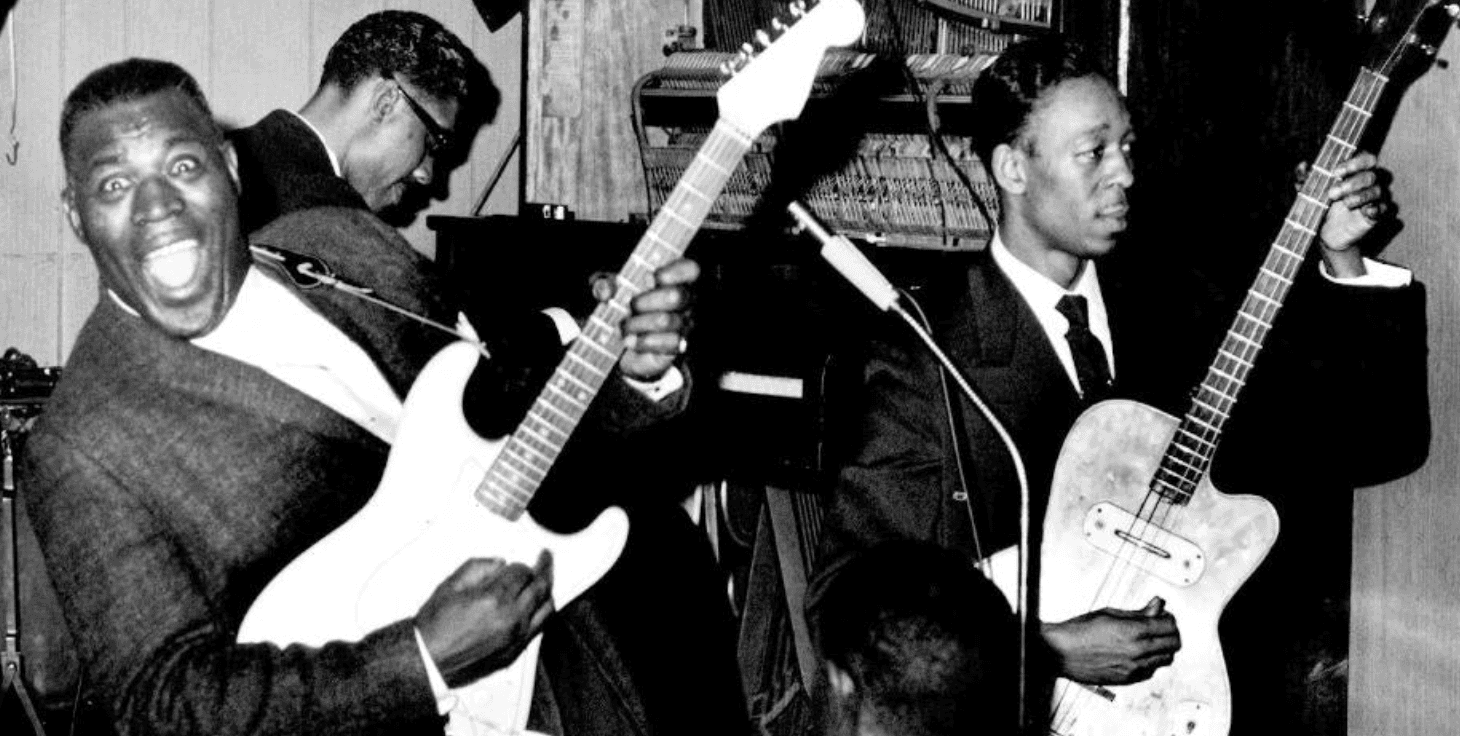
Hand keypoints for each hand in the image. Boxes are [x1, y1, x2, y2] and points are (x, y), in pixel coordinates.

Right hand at [415, 550, 553, 687]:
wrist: (427, 661)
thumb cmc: (433, 630)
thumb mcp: (450, 586)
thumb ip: (477, 567)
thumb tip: (497, 563)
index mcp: (494, 599)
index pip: (522, 572)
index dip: (519, 565)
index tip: (514, 565)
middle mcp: (509, 619)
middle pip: (540, 587)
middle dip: (543, 569)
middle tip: (545, 559)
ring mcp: (515, 637)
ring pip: (546, 607)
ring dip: (548, 590)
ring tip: (546, 580)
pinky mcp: (515, 652)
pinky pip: (540, 628)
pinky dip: (543, 612)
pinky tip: (540, 604)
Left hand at [613, 257, 698, 381]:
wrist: (624, 344)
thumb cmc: (623, 309)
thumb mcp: (610, 291)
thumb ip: (604, 285)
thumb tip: (605, 289)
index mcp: (675, 280)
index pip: (689, 269)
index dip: (672, 272)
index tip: (647, 278)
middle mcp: (686, 301)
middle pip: (676, 296)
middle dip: (645, 300)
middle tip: (629, 306)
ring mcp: (684, 324)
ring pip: (666, 320)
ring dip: (638, 323)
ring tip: (622, 327)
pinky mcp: (677, 346)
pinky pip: (667, 343)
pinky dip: (643, 342)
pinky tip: (630, 341)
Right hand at [1041, 596, 1180, 684]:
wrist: (1060, 653)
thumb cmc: (1078, 632)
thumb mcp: (1109, 613)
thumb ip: (1138, 612)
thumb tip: (1156, 606)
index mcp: (1134, 631)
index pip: (1169, 626)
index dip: (1168, 619)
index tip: (1163, 615)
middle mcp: (1137, 652)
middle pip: (1173, 644)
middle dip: (1170, 633)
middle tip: (1160, 626)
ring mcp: (1133, 668)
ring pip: (1166, 659)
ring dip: (1162, 648)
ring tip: (1149, 640)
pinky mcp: (1128, 679)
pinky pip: (1151, 671)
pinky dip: (1151, 661)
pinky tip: (1139, 653)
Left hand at [1298, 152, 1392, 276]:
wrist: (1324, 231)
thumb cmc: (1321, 204)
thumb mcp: (1309, 190)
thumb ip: (1305, 177)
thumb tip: (1301, 165)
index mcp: (1356, 171)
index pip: (1366, 158)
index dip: (1354, 163)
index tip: (1335, 172)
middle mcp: (1369, 181)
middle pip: (1370, 175)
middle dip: (1352, 183)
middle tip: (1333, 193)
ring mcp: (1375, 197)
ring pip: (1376, 191)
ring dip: (1360, 196)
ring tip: (1345, 204)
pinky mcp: (1376, 214)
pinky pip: (1383, 208)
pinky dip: (1375, 208)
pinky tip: (1365, 211)